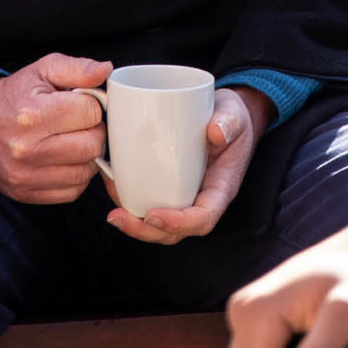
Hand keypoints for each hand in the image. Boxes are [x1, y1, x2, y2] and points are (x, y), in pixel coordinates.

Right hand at [0, 52, 110, 203]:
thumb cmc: (15, 94)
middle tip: (80, 124)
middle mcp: (27, 148)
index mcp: (34, 114)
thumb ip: (78, 68)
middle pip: (92, 146)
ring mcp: (24, 175)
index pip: (91, 113)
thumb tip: (105, 71)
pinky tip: (64, 160)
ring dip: (87, 157)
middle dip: (94, 132)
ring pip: (85, 173)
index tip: (81, 105)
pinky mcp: (24, 192)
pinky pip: (70, 193)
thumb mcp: (44, 69)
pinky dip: (75, 177)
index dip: (93, 107)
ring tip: (72, 141)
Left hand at [107, 86, 273, 244]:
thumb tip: (215, 132)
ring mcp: (183, 194)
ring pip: (158, 224)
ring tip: (111, 208)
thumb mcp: (235, 115)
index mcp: (220, 189)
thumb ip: (229, 122)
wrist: (225, 115)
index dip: (178, 224)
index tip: (153, 215)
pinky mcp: (167, 185)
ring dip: (132, 221)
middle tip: (117, 216)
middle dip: (144, 230)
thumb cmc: (232, 119)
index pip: (203, 219)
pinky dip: (128, 198)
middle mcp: (200, 199)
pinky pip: (149, 201)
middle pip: (174, 232)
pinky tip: (111, 182)